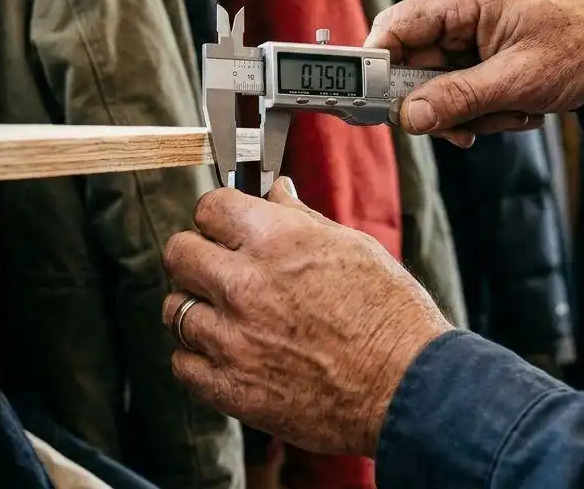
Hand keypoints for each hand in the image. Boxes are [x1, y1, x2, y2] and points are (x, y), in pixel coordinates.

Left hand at [162, 179, 451, 456]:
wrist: (408, 391)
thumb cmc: (391, 318)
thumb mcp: (353, 248)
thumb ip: (301, 219)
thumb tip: (276, 193)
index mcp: (276, 241)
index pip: (209, 207)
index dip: (217, 215)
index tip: (224, 226)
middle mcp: (244, 286)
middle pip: (178, 253)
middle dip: (196, 255)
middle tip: (216, 267)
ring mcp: (232, 339)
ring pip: (174, 309)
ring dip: (196, 308)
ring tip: (226, 316)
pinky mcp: (231, 388)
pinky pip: (182, 364)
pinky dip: (198, 359)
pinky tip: (227, 354)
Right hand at [366, 0, 583, 145]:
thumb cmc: (582, 45)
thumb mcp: (519, 80)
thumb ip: (459, 98)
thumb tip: (408, 118)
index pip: (394, 27)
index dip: (377, 67)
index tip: (376, 106)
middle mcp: (459, 8)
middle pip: (412, 64)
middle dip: (439, 103)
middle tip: (466, 129)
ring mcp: (470, 30)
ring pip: (437, 83)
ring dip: (470, 110)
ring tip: (514, 112)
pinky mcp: (482, 49)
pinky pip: (461, 86)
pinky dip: (484, 106)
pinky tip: (517, 109)